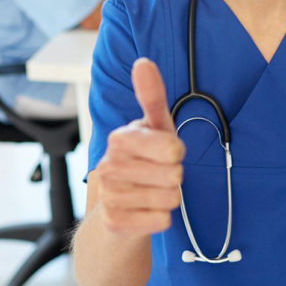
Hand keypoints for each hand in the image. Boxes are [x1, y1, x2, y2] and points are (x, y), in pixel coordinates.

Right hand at [95, 58, 184, 236]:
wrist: (121, 205)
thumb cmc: (145, 158)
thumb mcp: (154, 126)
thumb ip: (152, 95)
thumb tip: (143, 62)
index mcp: (120, 138)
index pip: (172, 148)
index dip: (176, 152)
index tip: (166, 151)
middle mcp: (109, 165)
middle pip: (174, 175)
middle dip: (174, 176)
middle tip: (158, 173)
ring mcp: (109, 196)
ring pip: (170, 199)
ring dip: (169, 197)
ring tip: (152, 190)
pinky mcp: (114, 222)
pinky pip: (161, 221)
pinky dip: (161, 217)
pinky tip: (146, 210)